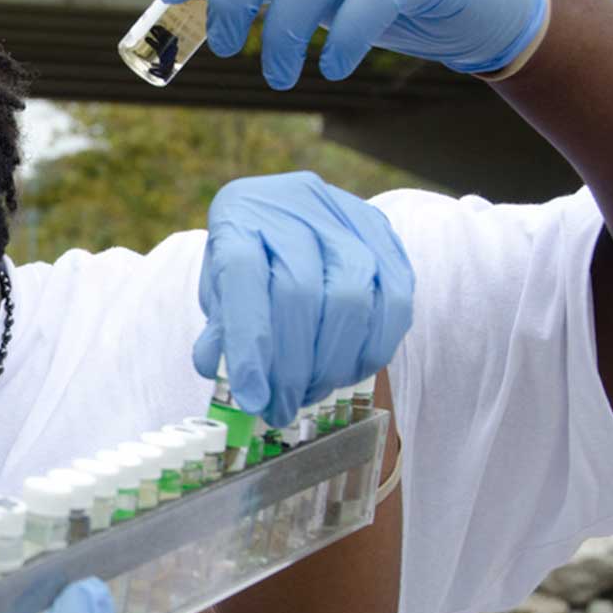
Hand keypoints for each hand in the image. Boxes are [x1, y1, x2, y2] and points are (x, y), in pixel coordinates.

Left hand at [192, 171, 413, 426]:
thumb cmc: (250, 261)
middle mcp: (294, 204)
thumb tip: (218, 367)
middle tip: (282, 408)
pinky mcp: (386, 234)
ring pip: (352, 298)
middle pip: (301, 292)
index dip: (249, 343)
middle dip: (292, 366)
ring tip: (311, 393)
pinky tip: (349, 372)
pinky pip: (394, 301)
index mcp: (241, 213)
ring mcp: (346, 215)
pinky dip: (372, 349)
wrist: (291, 216)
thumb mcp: (219, 289)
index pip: (243, 274)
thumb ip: (221, 325)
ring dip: (332, 363)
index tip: (252, 398)